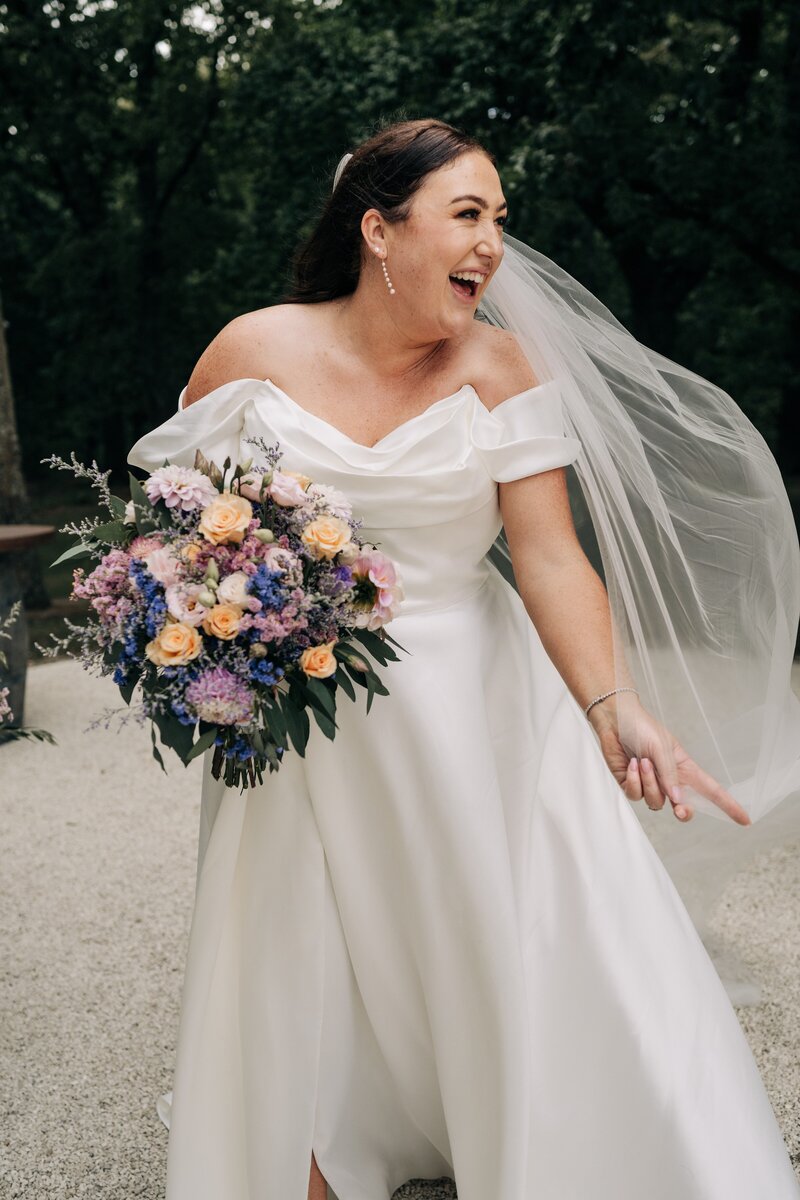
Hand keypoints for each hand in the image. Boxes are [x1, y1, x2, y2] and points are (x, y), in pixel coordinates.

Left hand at [588, 696, 750, 825]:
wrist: (615, 720)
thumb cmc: (642, 728)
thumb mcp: (663, 748)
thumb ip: (671, 775)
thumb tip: (679, 801)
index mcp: (684, 769)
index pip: (711, 790)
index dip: (728, 805)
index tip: (745, 820)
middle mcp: (669, 780)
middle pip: (684, 808)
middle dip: (684, 812)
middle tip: (680, 809)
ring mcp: (650, 784)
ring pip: (656, 802)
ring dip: (650, 782)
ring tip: (643, 761)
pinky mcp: (631, 786)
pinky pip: (636, 795)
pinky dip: (634, 780)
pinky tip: (631, 765)